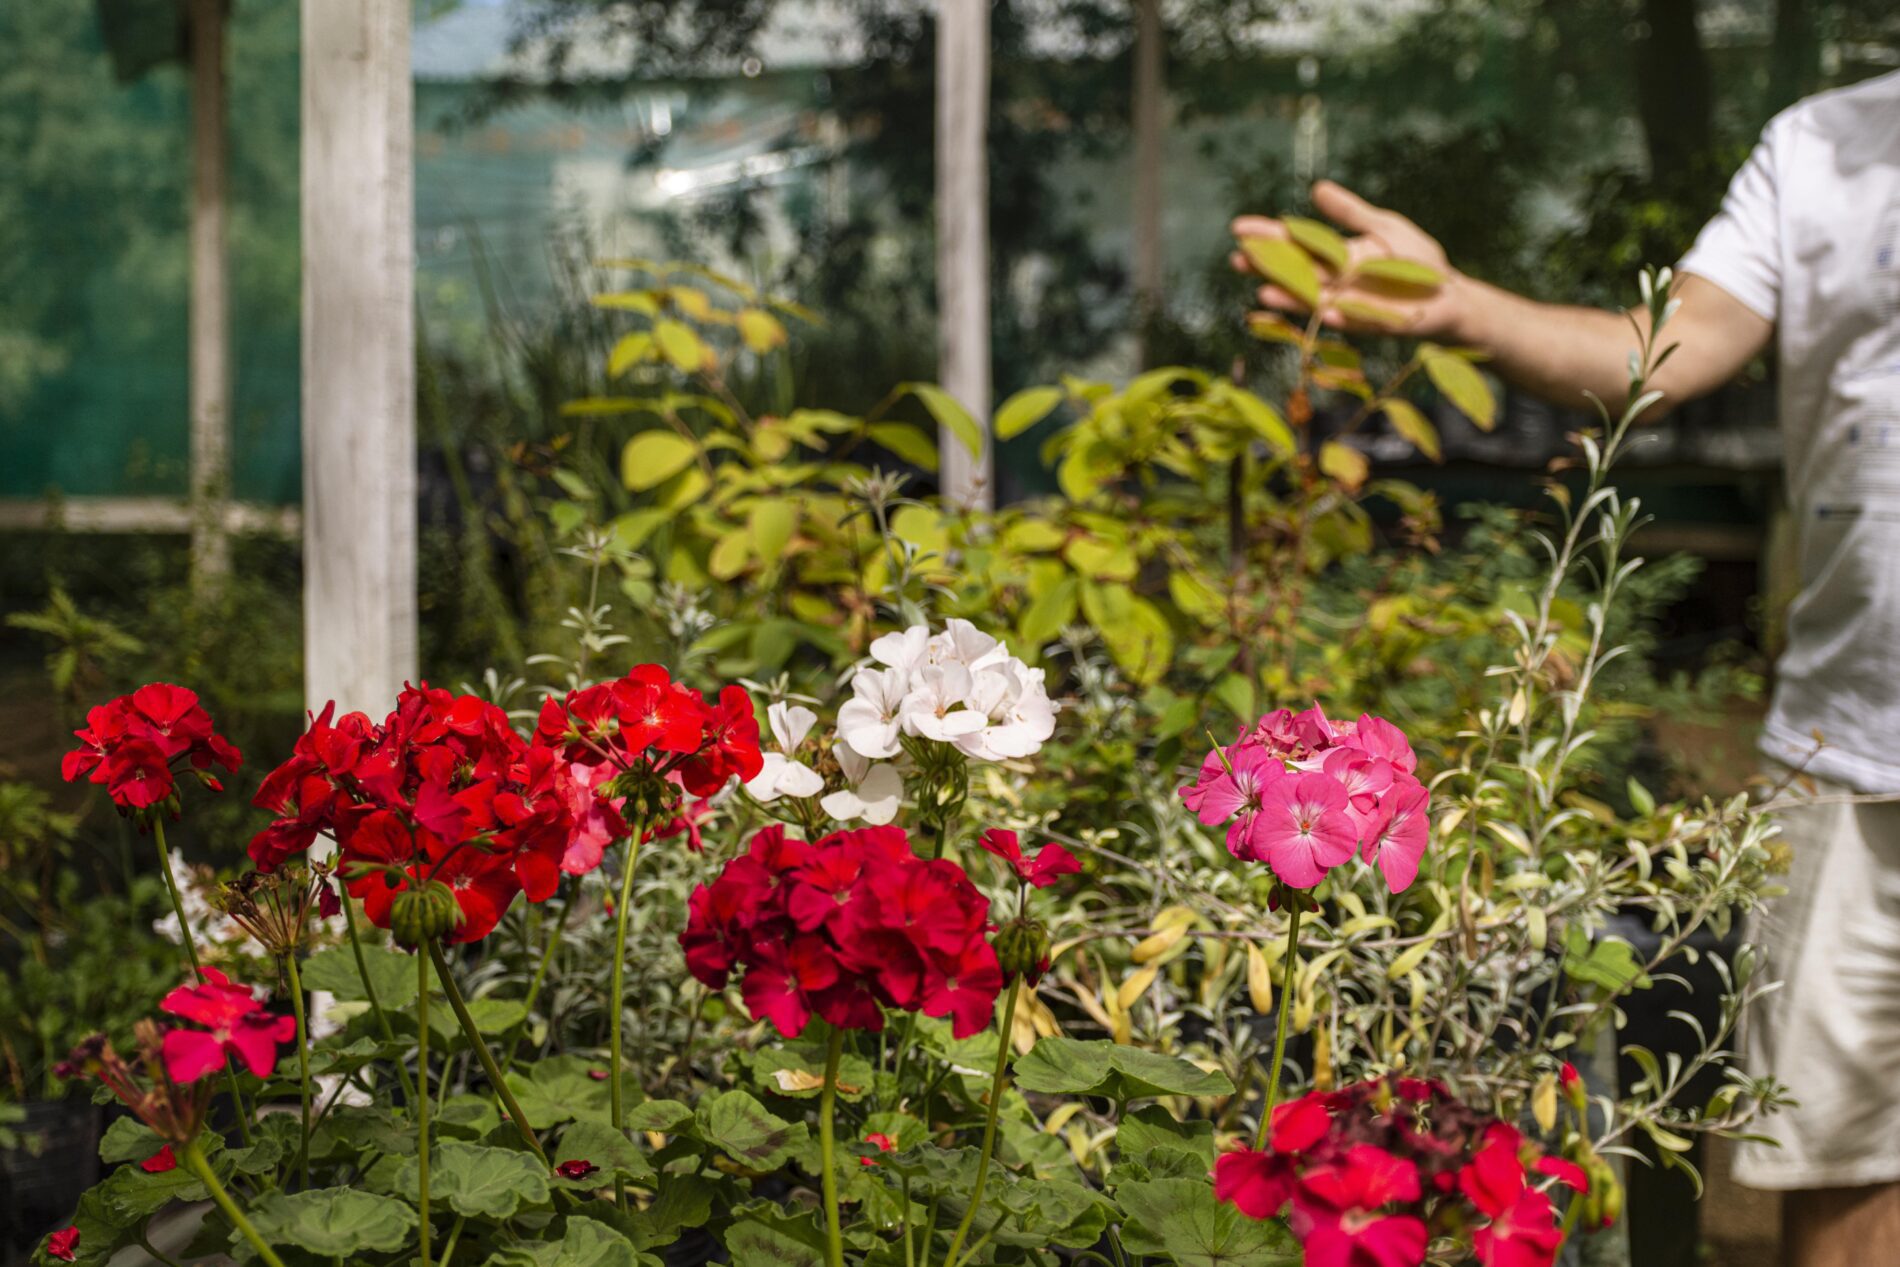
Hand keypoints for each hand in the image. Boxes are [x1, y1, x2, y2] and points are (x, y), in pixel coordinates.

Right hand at [1230, 180, 1470, 341]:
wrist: (1450, 295)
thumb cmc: (1417, 261)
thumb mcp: (1384, 227)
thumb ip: (1351, 213)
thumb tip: (1317, 189)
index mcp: (1335, 256)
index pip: (1294, 244)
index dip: (1267, 236)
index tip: (1238, 227)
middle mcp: (1336, 283)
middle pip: (1295, 274)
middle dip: (1266, 268)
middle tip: (1237, 259)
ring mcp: (1352, 305)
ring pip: (1314, 302)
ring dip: (1290, 300)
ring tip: (1264, 292)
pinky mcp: (1376, 322)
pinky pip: (1354, 321)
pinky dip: (1339, 319)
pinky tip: (1322, 312)